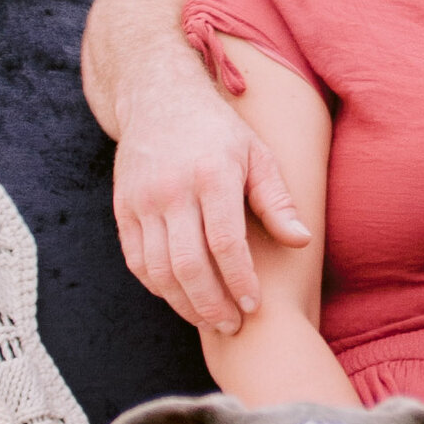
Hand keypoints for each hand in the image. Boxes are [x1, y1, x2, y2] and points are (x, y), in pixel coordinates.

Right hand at [113, 57, 308, 334]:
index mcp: (212, 174)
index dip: (240, 280)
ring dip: (184, 303)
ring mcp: (142, 201)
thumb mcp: (257, 154)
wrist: (157, 98)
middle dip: (211, 304)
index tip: (254, 306)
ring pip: (158, 269)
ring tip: (210, 319)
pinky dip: (158, 286)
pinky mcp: (123, 209)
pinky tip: (180, 297)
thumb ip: (277, 201)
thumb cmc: (218, 131)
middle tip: (232, 326)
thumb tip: (300, 242)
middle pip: (188, 264)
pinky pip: (137, 261)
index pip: (225, 242)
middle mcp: (172, 189)